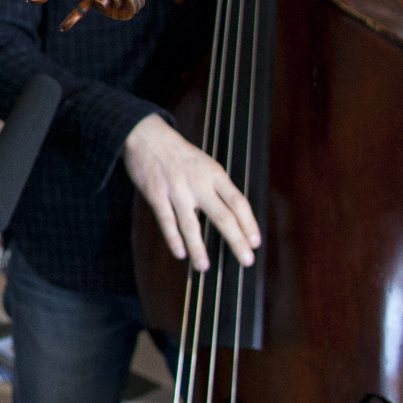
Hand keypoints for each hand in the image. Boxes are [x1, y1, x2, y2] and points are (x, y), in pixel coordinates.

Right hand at [123, 114, 259, 271]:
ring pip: (191, 225)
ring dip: (198, 248)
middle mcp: (199, 183)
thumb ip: (217, 186)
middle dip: (236, 241)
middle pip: (223, 216)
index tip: (255, 242)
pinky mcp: (156, 194)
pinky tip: (180, 253)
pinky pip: (167, 221)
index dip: (249, 224)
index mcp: (215, 174)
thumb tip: (232, 214)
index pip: (238, 202)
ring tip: (204, 266)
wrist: (147, 136)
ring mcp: (177, 190)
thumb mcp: (205, 163)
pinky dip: (173, 239)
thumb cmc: (178, 153)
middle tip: (246, 260)